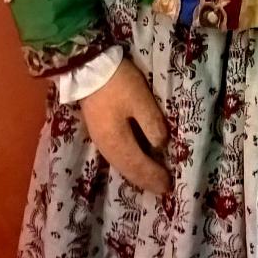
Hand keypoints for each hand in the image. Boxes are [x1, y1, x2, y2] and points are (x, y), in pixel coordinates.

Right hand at [80, 57, 171, 195]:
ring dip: (137, 173)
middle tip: (162, 188)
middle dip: (146, 180)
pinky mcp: (99, 131)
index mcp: (117, 142)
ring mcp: (100, 140)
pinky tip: (135, 161)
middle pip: (129, 170)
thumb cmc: (118, 84)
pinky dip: (129, 163)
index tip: (169, 185)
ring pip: (121, 164)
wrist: (88, 68)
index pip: (139, 166)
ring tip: (151, 179)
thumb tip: (160, 146)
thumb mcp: (140, 100)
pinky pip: (117, 156)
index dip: (154, 176)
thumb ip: (152, 124)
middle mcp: (106, 147)